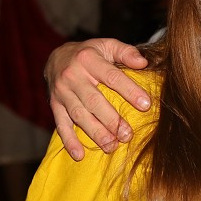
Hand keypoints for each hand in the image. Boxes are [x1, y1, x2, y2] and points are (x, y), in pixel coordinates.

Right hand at [45, 39, 149, 159]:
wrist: (56, 57)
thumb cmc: (90, 53)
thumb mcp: (107, 45)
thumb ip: (126, 52)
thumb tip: (143, 63)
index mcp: (89, 59)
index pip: (112, 76)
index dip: (129, 90)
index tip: (146, 105)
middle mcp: (73, 76)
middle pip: (94, 100)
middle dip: (111, 119)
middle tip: (127, 135)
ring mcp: (62, 92)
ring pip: (79, 115)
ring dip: (95, 133)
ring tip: (111, 146)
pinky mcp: (54, 105)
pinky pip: (61, 124)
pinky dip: (69, 141)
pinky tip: (80, 155)